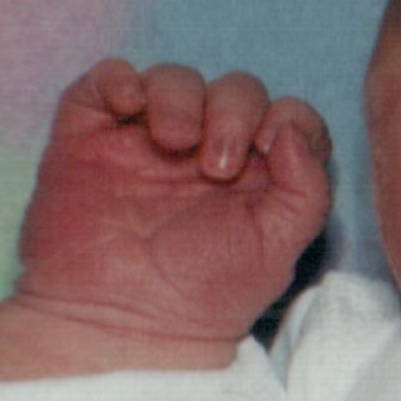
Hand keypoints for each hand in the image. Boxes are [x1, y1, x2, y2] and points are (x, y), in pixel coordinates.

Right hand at [5, 59, 331, 367]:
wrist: (123, 321)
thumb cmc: (206, 294)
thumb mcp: (279, 247)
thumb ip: (307, 189)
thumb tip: (291, 131)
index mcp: (259, 176)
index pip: (287, 116)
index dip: (287, 117)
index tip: (270, 149)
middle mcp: (207, 152)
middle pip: (237, 90)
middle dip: (234, 112)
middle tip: (216, 167)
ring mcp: (148, 142)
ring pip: (175, 79)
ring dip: (180, 97)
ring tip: (172, 143)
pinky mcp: (93, 138)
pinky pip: (108, 79)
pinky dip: (120, 79)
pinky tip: (129, 108)